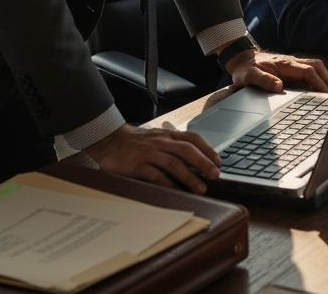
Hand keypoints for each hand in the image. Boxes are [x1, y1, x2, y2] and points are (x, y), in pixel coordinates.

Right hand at [81, 123, 219, 193]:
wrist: (108, 140)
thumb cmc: (135, 142)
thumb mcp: (156, 137)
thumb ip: (173, 144)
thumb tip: (195, 156)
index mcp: (167, 135)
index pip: (193, 138)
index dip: (208, 149)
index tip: (219, 161)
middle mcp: (160, 142)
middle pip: (186, 150)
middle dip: (204, 163)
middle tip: (215, 175)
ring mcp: (148, 153)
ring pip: (173, 163)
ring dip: (189, 177)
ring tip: (201, 188)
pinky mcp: (137, 165)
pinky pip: (155, 175)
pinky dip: (168, 184)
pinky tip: (177, 193)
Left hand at [228, 50, 327, 93]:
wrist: (241, 59)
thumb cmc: (246, 69)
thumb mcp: (250, 76)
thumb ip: (264, 80)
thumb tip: (280, 87)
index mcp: (285, 64)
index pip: (309, 72)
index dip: (319, 83)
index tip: (327, 95)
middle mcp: (292, 62)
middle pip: (318, 67)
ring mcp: (293, 64)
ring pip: (316, 66)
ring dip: (325, 78)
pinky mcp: (292, 67)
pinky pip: (310, 70)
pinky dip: (319, 78)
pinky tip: (319, 89)